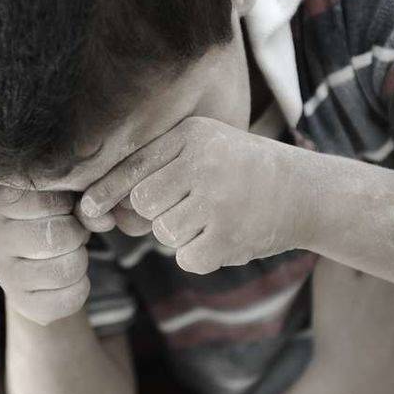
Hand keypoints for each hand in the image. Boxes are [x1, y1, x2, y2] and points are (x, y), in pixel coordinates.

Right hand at [0, 187, 90, 324]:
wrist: (32, 259)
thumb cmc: (51, 219)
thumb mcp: (66, 202)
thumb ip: (85, 206)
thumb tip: (105, 220)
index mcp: (3, 202)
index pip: (48, 201)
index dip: (67, 206)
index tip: (62, 209)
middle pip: (59, 237)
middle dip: (77, 236)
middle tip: (71, 236)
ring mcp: (5, 274)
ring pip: (67, 270)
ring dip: (80, 262)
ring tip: (68, 255)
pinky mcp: (21, 302)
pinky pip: (69, 299)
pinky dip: (80, 288)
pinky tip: (67, 278)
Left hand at [78, 116, 311, 273]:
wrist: (306, 192)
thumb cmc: (241, 173)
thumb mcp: (204, 152)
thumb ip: (159, 172)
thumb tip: (109, 212)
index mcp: (193, 136)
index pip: (134, 165)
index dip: (105, 191)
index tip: (87, 209)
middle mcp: (204, 163)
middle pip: (143, 203)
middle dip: (155, 213)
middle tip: (189, 207)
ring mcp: (218, 200)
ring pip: (164, 232)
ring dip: (181, 234)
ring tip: (214, 218)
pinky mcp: (229, 237)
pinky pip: (186, 258)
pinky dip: (199, 255)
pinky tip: (225, 236)